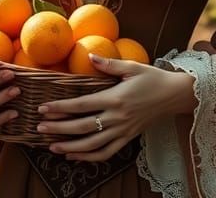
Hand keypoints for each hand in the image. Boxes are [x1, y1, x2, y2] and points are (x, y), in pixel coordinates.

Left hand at [34, 54, 195, 161]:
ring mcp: (123, 131)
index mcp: (116, 98)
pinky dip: (89, 158)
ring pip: (93, 145)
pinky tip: (74, 156)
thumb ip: (108, 64)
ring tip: (52, 147)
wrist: (175, 95)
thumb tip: (89, 57)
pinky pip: (107, 153)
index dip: (61, 107)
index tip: (43, 108)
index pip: (82, 105)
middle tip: (40, 127)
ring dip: (71, 148)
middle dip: (59, 128)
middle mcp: (117, 117)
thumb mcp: (132, 67)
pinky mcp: (128, 138)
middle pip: (83, 127)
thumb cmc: (152, 78)